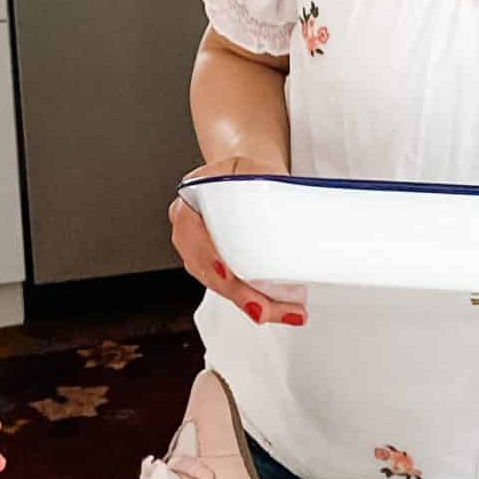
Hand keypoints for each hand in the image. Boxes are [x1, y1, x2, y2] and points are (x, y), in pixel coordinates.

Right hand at [168, 154, 306, 327]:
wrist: (247, 175)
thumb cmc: (245, 172)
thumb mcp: (248, 167)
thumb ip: (260, 180)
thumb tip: (289, 199)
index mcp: (188, 206)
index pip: (192, 235)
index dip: (209, 257)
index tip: (226, 272)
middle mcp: (191, 235)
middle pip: (208, 271)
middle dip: (238, 294)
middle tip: (263, 307)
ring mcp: (204, 256)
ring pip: (222, 288)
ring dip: (253, 304)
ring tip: (287, 311)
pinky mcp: (222, 269)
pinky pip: (234, 290)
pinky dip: (257, 301)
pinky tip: (280, 309)